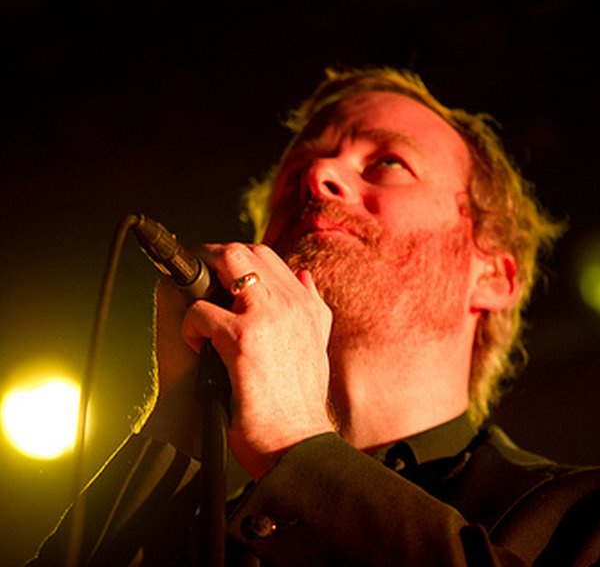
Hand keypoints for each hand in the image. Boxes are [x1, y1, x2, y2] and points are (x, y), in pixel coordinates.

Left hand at [181, 242, 334, 478]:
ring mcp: (268, 317)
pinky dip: (191, 324)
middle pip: (245, 251)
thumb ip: (311, 307)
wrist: (295, 445)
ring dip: (200, 282)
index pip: (267, 257)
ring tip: (195, 311)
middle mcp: (291, 304)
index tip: (218, 276)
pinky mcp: (243, 339)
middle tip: (195, 280)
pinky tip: (195, 345)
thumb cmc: (298, 404)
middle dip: (212, 257)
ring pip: (226, 264)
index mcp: (306, 306)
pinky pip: (202, 311)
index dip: (237, 260)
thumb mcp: (315, 346)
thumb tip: (304, 276)